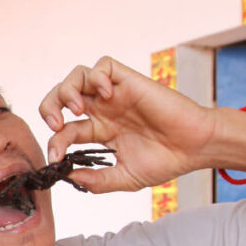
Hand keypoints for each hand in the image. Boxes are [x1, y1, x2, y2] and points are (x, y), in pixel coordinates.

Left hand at [38, 56, 217, 192]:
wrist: (195, 147)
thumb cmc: (165, 161)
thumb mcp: (124, 177)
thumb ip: (96, 180)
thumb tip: (67, 177)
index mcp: (99, 131)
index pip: (65, 131)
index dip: (55, 143)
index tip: (57, 158)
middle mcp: (103, 110)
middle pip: (61, 97)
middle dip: (49, 107)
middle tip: (56, 125)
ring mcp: (115, 94)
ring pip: (77, 77)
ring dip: (68, 90)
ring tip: (78, 109)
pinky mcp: (129, 81)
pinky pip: (104, 65)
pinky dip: (97, 76)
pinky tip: (106, 94)